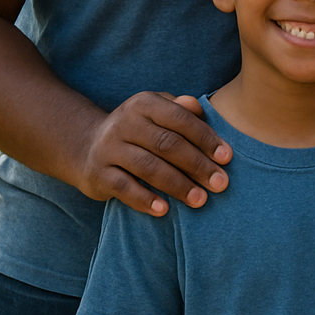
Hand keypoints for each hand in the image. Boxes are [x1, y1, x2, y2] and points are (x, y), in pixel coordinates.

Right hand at [77, 91, 231, 215]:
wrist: (87, 146)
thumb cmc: (139, 129)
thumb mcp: (157, 113)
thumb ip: (180, 110)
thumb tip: (199, 106)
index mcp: (144, 103)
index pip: (179, 119)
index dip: (205, 138)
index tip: (227, 158)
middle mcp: (125, 122)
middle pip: (167, 144)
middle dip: (197, 165)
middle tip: (221, 183)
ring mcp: (109, 148)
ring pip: (148, 167)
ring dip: (177, 185)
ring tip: (200, 200)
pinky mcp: (98, 173)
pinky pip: (123, 187)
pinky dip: (144, 199)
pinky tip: (164, 210)